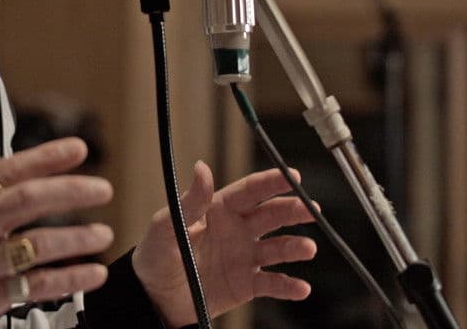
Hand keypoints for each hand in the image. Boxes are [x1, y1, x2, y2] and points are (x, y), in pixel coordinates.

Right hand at [0, 137, 114, 328]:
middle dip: (69, 191)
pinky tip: (92, 273)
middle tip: (101, 189)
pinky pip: (36, 286)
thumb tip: (27, 173)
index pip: (7, 171)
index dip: (45, 158)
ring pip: (36, 244)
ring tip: (102, 234)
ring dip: (76, 238)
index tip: (78, 149)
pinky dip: (70, 279)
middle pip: (26, 200)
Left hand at [132, 161, 317, 327]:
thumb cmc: (155, 256)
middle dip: (294, 210)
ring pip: (278, 248)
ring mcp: (244, 257)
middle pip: (271, 216)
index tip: (293, 175)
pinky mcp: (246, 285)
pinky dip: (288, 286)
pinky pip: (272, 284)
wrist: (154, 298)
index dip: (272, 182)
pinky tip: (301, 287)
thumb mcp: (167, 226)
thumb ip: (190, 201)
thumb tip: (201, 167)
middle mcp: (237, 230)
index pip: (250, 191)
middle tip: (313, 209)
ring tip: (307, 248)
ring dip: (295, 247)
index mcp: (219, 210)